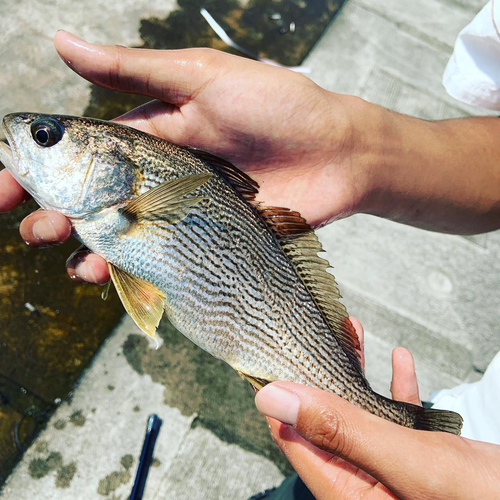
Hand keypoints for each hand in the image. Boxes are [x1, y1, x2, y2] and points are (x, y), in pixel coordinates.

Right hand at [1, 30, 370, 283]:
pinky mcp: (208, 240)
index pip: (81, 151)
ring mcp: (182, 211)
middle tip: (31, 230)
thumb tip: (60, 42)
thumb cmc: (277, 106)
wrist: (336, 154)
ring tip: (65, 256)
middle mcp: (161, 174)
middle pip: (94, 198)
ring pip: (122, 233)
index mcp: (152, 133)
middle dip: (55, 214)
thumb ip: (135, 73)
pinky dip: (132, 267)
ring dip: (87, 246)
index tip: (2, 185)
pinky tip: (108, 273)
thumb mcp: (202, 77)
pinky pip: (160, 257)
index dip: (38, 167)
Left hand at [255, 320, 499, 498]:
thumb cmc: (480, 498)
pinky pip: (395, 418)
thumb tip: (274, 398)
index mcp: (345, 490)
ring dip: (357, 373)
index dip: (279, 394)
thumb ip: (339, 429)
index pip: (290, 436)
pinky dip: (396, 389)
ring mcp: (387, 469)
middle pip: (323, 419)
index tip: (270, 352)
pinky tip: (400, 362)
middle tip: (311, 332)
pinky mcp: (414, 459)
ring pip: (359, 412)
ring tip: (351, 333)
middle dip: (319, 372)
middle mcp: (360, 481)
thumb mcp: (404, 459)